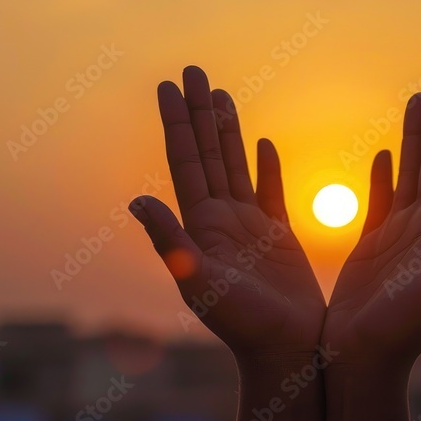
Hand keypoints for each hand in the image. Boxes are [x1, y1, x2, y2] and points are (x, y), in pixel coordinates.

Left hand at [129, 66, 324, 357]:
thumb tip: (135, 199)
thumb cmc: (242, 324)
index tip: (169, 85)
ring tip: (221, 95)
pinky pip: (269, 190)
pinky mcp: (277, 236)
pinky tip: (261, 142)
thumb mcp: (200, 282)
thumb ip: (171, 241)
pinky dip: (264, 165)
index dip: (177, 122)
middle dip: (199, 112)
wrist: (284, 350)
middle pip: (207, 153)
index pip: (185, 161)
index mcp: (200, 225)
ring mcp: (247, 227)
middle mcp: (219, 220)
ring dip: (226, 129)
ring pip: (234, 164)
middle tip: (194, 70)